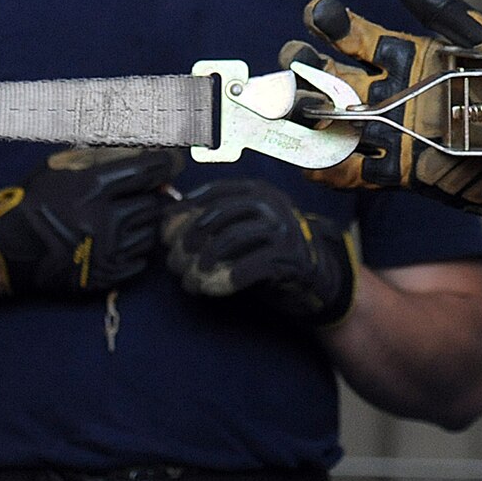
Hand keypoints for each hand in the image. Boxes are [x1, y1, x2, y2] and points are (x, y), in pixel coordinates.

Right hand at [0, 147, 183, 296]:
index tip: (172, 162)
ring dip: (143, 224)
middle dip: (149, 197)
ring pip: (149, 233)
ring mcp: (106, 251)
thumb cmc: (34, 202)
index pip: (146, 172)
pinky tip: (120, 242)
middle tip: (139, 196)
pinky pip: (141, 261)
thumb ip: (98, 159)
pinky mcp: (104, 275)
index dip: (164, 165)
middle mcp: (104, 220)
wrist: (8, 249)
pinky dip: (135, 250)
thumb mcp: (60, 168)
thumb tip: (137, 151)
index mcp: (93, 189)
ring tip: (126, 220)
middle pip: (152, 204)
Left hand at [162, 179, 356, 325]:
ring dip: (202, 265)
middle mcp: (271, 203)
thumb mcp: (241, 230)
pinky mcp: (290, 257)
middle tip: (175, 265)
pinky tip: (212, 290)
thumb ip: (212, 223)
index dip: (184, 212)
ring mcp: (283, 228)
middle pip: (217, 216)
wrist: (315, 276)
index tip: (165, 235)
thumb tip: (166, 220)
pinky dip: (225, 280)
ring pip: (229, 240)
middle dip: (188, 242)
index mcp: (257, 190)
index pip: (213, 192)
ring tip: (190, 283)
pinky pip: (249, 267)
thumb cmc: (266, 252)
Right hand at [281, 0, 481, 225]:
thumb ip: (447, 14)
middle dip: (306, 66)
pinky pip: (352, 169)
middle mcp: (389, 91)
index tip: (317, 11)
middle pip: (333, 75)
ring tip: (286, 103)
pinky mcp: (396, 170)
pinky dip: (326, 164)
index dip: (334, 23)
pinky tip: (305, 158)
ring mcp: (389, 131)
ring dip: (306, 111)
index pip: (357, 36)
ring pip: (334, 118)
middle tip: (292, 58)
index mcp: (406, 57)